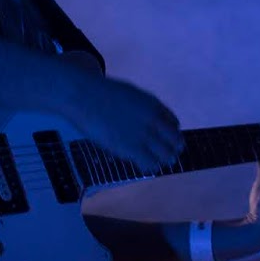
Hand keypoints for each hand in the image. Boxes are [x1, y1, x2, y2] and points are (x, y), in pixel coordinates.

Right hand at [64, 72, 182, 174]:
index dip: (170, 133)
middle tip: (165, 155)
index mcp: (154, 104)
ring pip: (166, 156)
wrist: (84, 95)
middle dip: (171, 149)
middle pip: (175, 141)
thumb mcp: (129, 94)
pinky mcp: (130, 148)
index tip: (163, 138)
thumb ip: (141, 107)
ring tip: (153, 161)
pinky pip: (150, 164)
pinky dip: (149, 166)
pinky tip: (140, 163)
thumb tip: (146, 118)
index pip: (174, 123)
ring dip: (162, 160)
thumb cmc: (100, 94)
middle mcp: (153, 120)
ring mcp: (143, 134)